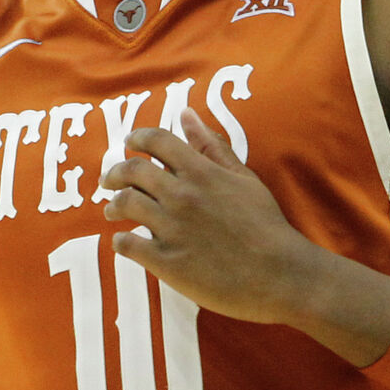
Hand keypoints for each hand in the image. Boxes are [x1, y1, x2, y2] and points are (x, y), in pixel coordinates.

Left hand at [98, 107, 322, 325]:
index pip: (156, 141)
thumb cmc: (266, 225)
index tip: (129, 143)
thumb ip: (212, 147)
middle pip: (131, 171)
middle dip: (115, 173)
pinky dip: (120, 241)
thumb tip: (187, 115)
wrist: (279, 274)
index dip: (137, 137)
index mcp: (201, 172)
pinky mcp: (166, 262)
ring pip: (124, 205)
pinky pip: (127, 245)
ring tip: (112, 212)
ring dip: (113, 206)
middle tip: (109, 181)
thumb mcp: (243, 178)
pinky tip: (124, 242)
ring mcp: (171, 229)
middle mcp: (181, 195)